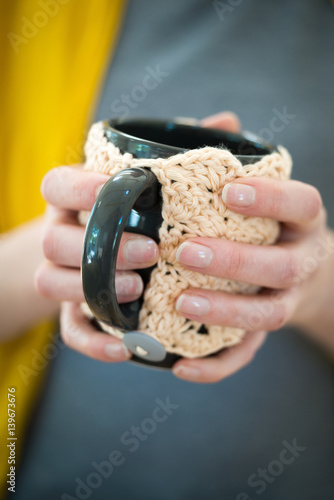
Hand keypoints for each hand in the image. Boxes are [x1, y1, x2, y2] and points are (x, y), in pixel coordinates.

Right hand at [35, 112, 240, 362]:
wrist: (129, 257)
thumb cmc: (150, 211)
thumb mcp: (166, 179)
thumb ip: (188, 151)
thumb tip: (227, 120)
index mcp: (77, 199)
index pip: (56, 186)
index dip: (77, 188)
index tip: (113, 189)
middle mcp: (64, 235)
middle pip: (52, 241)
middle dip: (96, 247)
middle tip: (149, 251)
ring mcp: (66, 275)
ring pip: (51, 283)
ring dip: (90, 289)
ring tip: (140, 289)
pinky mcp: (76, 311)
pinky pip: (70, 331)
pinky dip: (93, 341)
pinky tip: (126, 346)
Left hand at [172, 172, 324, 382]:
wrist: (299, 272)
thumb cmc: (264, 221)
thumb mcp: (260, 187)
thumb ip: (236, 156)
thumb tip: (218, 119)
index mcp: (300, 221)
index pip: (301, 204)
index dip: (271, 198)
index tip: (229, 189)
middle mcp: (301, 261)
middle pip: (280, 266)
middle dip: (236, 260)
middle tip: (186, 250)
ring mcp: (288, 301)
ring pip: (268, 313)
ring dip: (226, 311)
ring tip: (181, 303)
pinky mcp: (265, 334)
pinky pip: (247, 354)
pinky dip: (216, 365)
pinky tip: (180, 365)